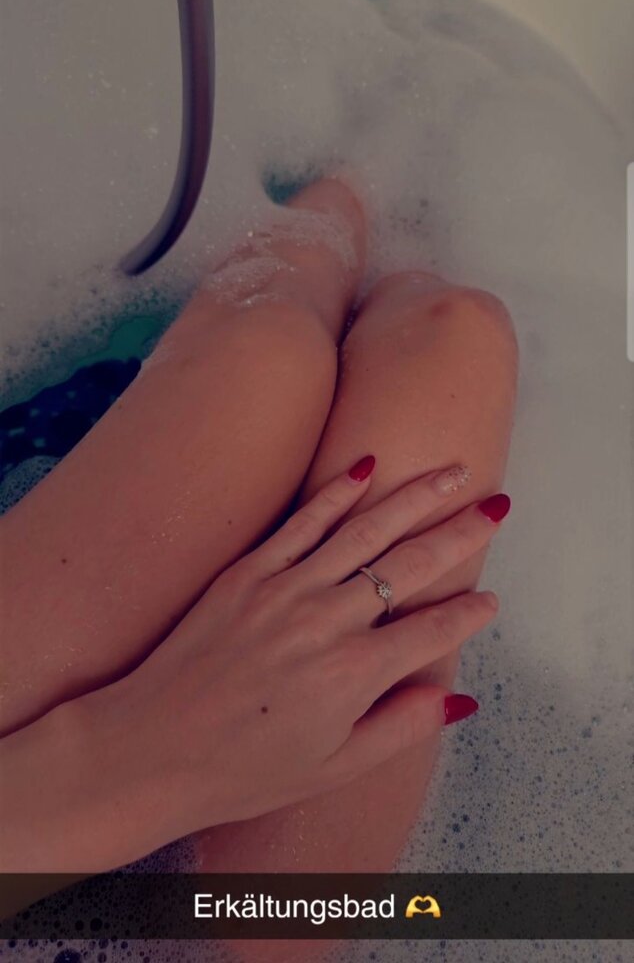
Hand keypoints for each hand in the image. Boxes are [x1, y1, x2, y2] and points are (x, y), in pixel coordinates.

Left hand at [92, 457, 503, 851]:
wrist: (150, 748)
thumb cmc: (242, 770)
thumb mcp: (334, 767)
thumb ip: (401, 727)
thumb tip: (459, 699)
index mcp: (355, 675)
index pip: (434, 630)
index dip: (470, 613)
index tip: (492, 598)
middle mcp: (327, 621)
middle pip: (411, 566)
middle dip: (462, 533)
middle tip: (496, 507)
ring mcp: (285, 589)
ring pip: (365, 530)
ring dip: (414, 497)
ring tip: (453, 472)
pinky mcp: (247, 572)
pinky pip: (301, 522)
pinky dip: (336, 493)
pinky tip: (366, 466)